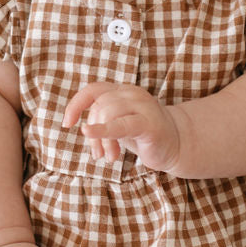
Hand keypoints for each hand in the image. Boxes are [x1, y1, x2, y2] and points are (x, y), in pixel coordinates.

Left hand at [63, 82, 181, 171]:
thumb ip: (102, 119)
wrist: (177, 146)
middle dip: (92, 132)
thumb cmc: (144, 136)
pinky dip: (103, 130)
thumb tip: (81, 127)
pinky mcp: (150, 124)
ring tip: (109, 157)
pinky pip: (121, 124)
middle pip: (99, 106)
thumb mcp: (119, 124)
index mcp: (123, 92)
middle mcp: (132, 94)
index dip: (76, 104)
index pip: (93, 90)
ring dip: (102, 139)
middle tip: (98, 153)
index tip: (67, 124)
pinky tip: (91, 135)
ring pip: (107, 113)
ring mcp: (143, 106)